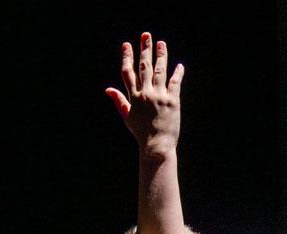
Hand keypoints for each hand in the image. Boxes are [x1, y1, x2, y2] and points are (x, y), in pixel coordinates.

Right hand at [105, 32, 184, 157]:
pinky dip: (177, 73)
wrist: (156, 145)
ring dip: (161, 56)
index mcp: (133, 97)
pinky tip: (179, 65)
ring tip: (161, 44)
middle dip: (144, 49)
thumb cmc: (141, 133)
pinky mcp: (173, 101)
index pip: (127, 72)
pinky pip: (175, 83)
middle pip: (144, 67)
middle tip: (146, 35)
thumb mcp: (127, 117)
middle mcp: (145, 94)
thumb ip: (118, 101)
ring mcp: (159, 96)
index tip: (127, 44)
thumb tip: (107, 89)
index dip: (127, 57)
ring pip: (160, 71)